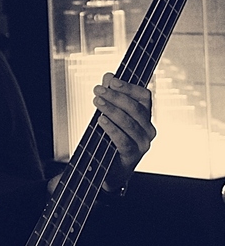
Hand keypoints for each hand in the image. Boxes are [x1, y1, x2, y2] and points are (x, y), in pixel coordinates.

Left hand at [93, 73, 155, 187]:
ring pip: (129, 123)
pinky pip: (123, 140)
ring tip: (97, 101)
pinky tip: (101, 120)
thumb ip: (111, 95)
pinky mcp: (133, 156)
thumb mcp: (110, 114)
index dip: (129, 86)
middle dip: (115, 96)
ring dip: (112, 110)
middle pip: (135, 108)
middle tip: (98, 90)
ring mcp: (143, 143)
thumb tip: (108, 76)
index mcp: (145, 116)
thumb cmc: (112, 139)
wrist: (111, 169)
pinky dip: (112, 128)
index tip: (112, 80)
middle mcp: (148, 129)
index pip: (144, 96)